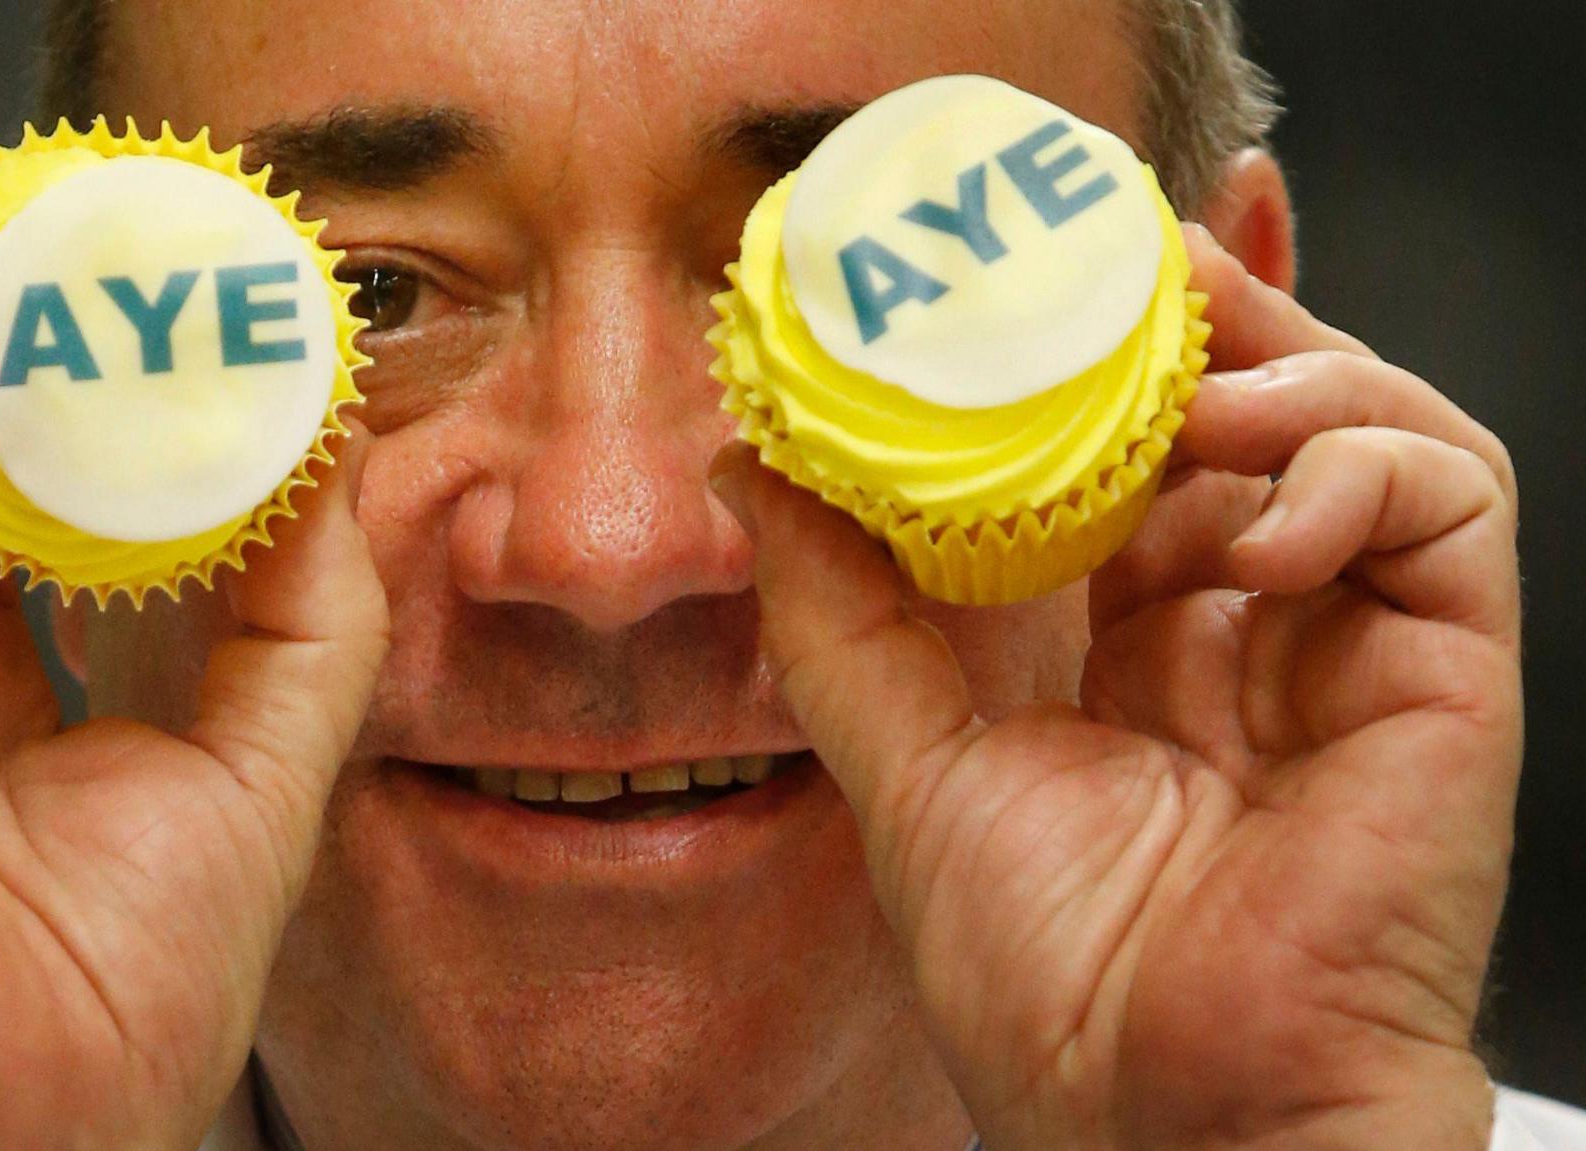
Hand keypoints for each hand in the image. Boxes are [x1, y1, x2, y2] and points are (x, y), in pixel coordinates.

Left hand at [714, 228, 1518, 1150]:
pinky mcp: (1443, 661)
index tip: (1004, 287)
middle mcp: (1248, 619)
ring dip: (1272, 372)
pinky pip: (1443, 495)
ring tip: (1178, 389)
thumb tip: (752, 470)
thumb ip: (837, 613)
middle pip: (1246, 406)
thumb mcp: (904, 763)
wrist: (1171, 1118)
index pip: (1125, 448)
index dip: (1080, 358)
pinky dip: (1349, 467)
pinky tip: (1253, 524)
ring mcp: (1349, 634)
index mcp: (1134, 638)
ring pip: (1358, 419)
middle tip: (1103, 261)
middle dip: (1184, 321)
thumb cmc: (1052, 978)